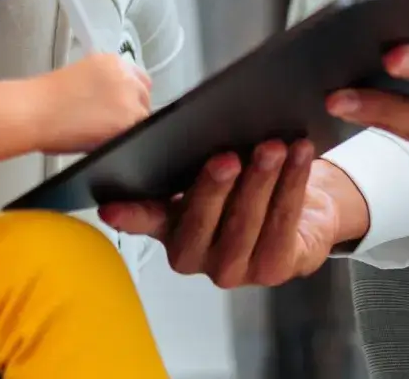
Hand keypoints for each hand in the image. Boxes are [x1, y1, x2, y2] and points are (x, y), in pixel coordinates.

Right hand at [0, 53, 150, 168]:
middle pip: (144, 97)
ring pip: (143, 117)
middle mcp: (123, 75)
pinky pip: (138, 134)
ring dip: (128, 125)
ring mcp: (128, 97)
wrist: (33, 111)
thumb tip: (112, 101)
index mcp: (110, 61)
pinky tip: (102, 138)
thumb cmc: (44, 100)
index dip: (130, 94)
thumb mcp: (78, 76)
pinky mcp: (128, 120)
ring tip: (101, 132)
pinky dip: (124, 139)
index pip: (138, 78)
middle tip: (109, 122)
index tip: (122, 104)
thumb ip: (102, 83)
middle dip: (132, 110)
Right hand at [98, 147, 364, 287]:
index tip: (111, 208)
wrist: (295, 218)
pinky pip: (283, 223)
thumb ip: (180, 169)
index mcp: (166, 230)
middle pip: (202, 220)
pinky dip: (292, 185)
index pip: (144, 220)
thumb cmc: (238, 189)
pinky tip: (297, 158)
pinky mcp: (273, 270)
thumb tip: (171, 138)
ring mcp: (233, 270)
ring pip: (246, 221)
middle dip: (216, 186)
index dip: (128, 216)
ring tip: (272, 148)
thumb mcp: (201, 177)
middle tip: (226, 157)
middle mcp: (194, 258)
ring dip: (262, 180)